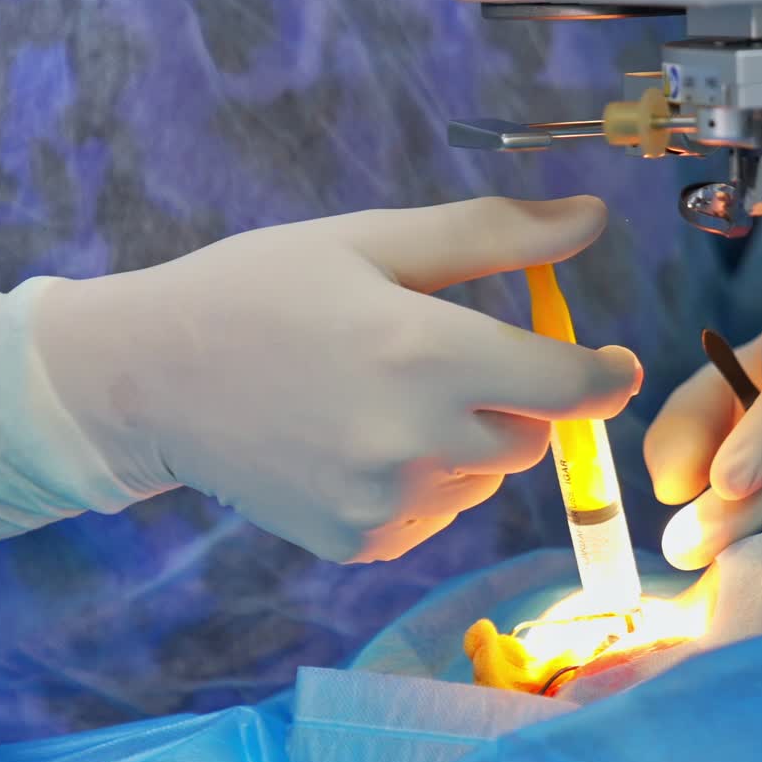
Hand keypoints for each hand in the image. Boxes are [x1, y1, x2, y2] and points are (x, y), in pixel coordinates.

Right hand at [0, 197, 640, 562]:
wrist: (151, 379)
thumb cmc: (261, 291)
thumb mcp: (372, 242)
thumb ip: (493, 234)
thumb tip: (592, 217)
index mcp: (426, 353)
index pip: (571, 386)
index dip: (606, 375)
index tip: (611, 362)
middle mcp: (415, 441)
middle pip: (533, 439)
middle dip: (519, 402)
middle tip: (451, 363)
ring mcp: (386, 504)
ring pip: (484, 479)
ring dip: (467, 443)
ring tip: (385, 401)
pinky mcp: (360, 543)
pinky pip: (434, 515)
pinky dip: (423, 483)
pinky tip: (359, 444)